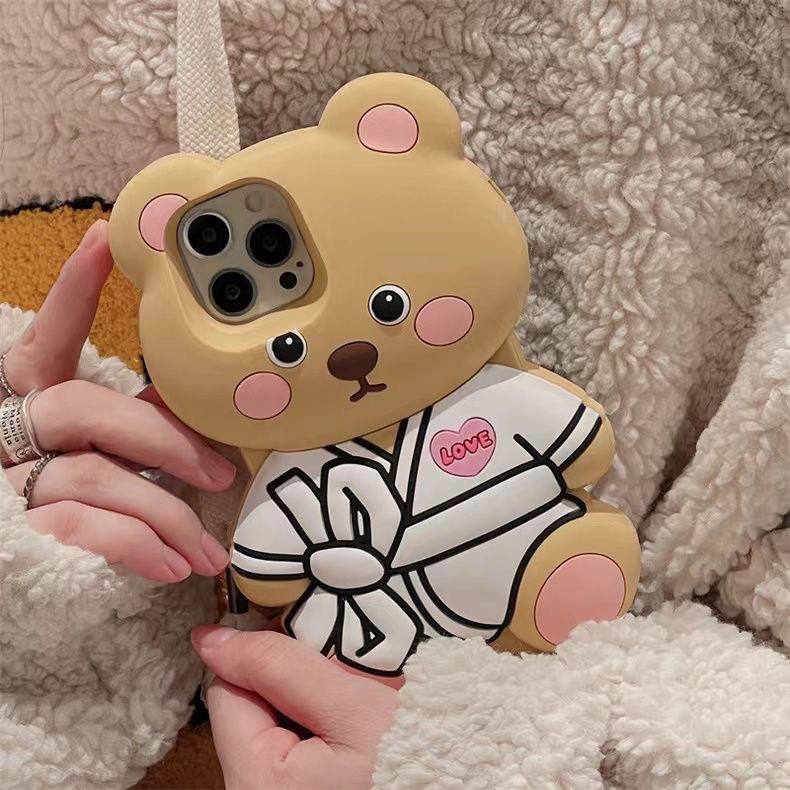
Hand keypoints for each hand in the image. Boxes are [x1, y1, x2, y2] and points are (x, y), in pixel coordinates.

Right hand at [1, 220, 235, 581]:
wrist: (18, 572)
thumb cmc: (67, 493)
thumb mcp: (97, 448)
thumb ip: (131, 421)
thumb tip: (189, 404)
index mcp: (28, 396)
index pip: (49, 334)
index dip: (74, 289)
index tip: (106, 238)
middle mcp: (9, 429)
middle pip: (86, 408)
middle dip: (165, 440)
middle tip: (223, 472)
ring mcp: (8, 481)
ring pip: (94, 477)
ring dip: (166, 512)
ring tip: (208, 549)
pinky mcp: (19, 532)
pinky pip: (84, 529)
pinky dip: (138, 547)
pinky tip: (173, 567)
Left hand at [192, 626, 397, 789]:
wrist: (466, 781)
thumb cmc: (415, 755)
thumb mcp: (351, 705)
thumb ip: (280, 667)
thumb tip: (210, 638)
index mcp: (255, 780)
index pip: (228, 688)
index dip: (264, 655)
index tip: (309, 645)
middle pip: (249, 705)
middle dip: (290, 679)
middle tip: (342, 677)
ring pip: (273, 720)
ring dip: (307, 698)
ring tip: (352, 703)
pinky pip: (295, 740)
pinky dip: (320, 721)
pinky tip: (352, 726)